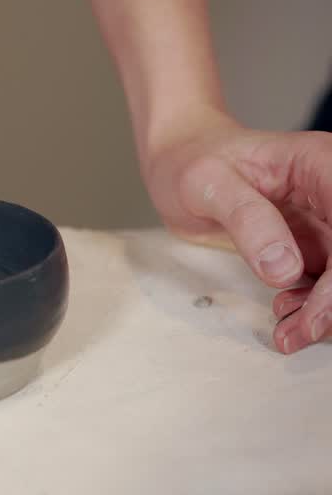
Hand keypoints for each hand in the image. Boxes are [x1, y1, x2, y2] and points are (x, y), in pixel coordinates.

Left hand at [142, 112, 331, 353]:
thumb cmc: (191, 162)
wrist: (178, 163)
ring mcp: (326, 220)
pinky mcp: (313, 243)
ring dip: (326, 310)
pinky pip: (328, 280)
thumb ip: (247, 220)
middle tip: (297, 332)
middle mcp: (331, 193)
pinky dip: (314, 304)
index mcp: (321, 165)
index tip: (315, 310)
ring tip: (286, 330)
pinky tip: (285, 311)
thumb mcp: (208, 184)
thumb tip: (284, 269)